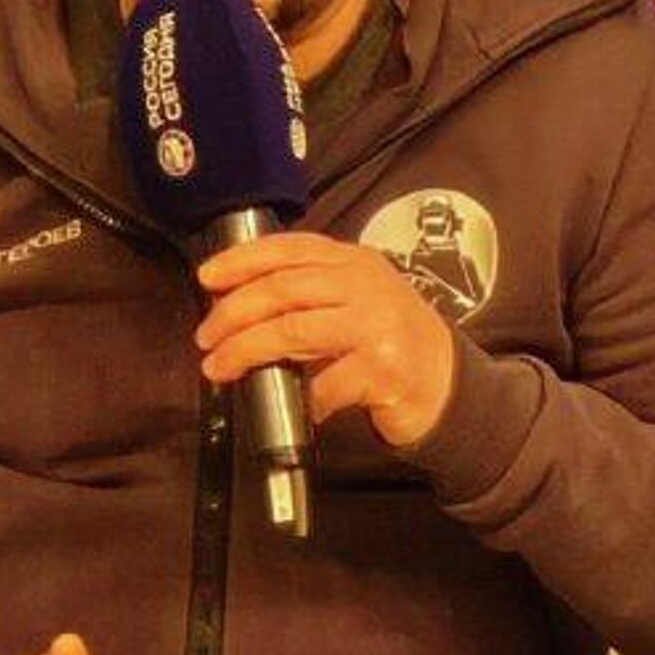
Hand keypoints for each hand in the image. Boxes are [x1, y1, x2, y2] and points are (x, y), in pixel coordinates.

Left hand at [195, 232, 455, 448]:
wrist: (447, 383)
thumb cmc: (391, 341)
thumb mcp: (356, 300)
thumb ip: (310, 293)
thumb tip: (238, 305)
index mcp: (353, 262)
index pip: (289, 249)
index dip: (242, 260)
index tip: (207, 277)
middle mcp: (365, 285)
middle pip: (282, 289)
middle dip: (233, 313)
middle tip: (206, 337)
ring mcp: (376, 324)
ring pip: (292, 330)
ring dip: (246, 351)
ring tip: (221, 366)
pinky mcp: (383, 367)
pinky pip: (324, 383)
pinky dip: (300, 397)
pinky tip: (291, 405)